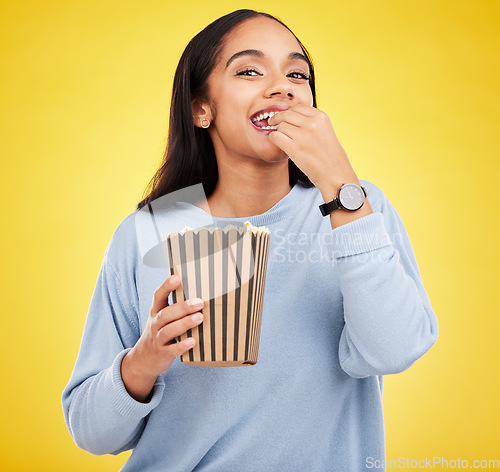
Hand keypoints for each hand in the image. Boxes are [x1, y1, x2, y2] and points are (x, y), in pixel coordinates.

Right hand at [121, 274, 203, 401]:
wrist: (143, 360)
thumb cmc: (160, 333)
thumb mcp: (163, 319)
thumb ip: (177, 308)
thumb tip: (200, 293)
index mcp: (156, 312)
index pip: (158, 296)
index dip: (166, 286)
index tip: (177, 278)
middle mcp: (155, 324)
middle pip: (166, 314)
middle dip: (183, 307)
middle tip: (199, 302)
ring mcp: (157, 340)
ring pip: (168, 330)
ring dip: (184, 323)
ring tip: (199, 318)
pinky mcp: (162, 354)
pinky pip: (171, 350)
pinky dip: (182, 346)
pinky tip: (193, 341)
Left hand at [268, 104, 359, 192]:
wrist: (335, 174)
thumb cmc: (329, 156)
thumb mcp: (325, 131)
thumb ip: (311, 122)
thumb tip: (290, 117)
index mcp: (321, 117)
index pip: (298, 107)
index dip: (288, 112)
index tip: (284, 116)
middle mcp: (312, 123)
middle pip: (286, 114)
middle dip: (278, 118)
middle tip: (272, 122)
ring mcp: (303, 136)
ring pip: (280, 126)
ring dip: (277, 131)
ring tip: (281, 137)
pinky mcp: (294, 148)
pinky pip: (275, 136)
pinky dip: (273, 138)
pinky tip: (277, 142)